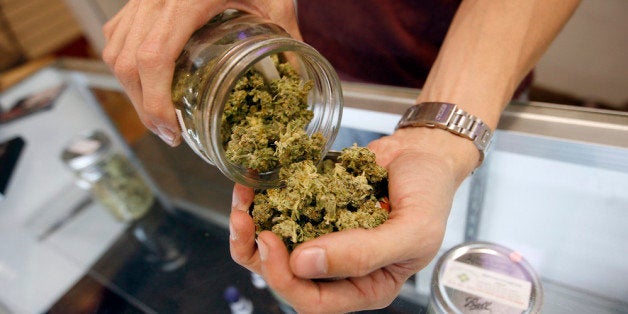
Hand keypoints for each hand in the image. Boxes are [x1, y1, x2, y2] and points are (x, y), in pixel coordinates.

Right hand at [102, 0, 300, 145]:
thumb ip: (287, 35)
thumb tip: (300, 76)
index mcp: (186, 1)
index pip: (155, 58)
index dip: (155, 101)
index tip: (171, 130)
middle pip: (128, 62)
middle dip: (143, 106)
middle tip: (168, 133)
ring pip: (116, 51)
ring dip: (131, 89)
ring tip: (157, 114)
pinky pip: (117, 35)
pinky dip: (124, 63)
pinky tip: (144, 81)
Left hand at [229, 127, 477, 312]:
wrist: (424, 153)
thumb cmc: (429, 196)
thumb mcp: (412, 231)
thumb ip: (364, 254)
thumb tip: (304, 263)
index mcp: (365, 285)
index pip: (316, 302)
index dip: (287, 280)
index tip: (272, 243)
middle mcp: (338, 267)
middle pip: (287, 278)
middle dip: (260, 255)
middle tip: (248, 223)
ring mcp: (322, 236)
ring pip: (274, 249)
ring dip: (251, 230)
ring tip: (241, 204)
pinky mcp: (311, 208)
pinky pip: (279, 214)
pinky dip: (260, 203)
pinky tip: (250, 188)